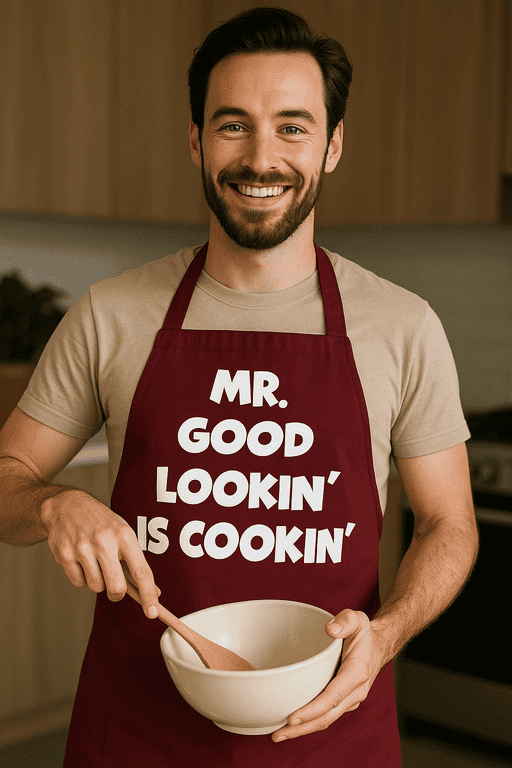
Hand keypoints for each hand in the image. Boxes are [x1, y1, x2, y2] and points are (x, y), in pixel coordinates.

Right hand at [41, 488, 159, 617]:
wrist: (67, 505)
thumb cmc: (100, 522)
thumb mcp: (122, 533)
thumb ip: (135, 562)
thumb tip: (153, 592)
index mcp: (124, 535)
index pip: (141, 571)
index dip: (148, 594)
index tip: (153, 612)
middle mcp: (104, 541)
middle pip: (116, 587)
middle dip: (117, 594)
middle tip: (115, 588)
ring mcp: (82, 548)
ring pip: (96, 587)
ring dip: (98, 582)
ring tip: (95, 562)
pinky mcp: (64, 554)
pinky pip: (78, 582)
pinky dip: (82, 578)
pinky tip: (81, 560)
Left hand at [271, 609, 383, 741]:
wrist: (378, 646)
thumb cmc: (364, 634)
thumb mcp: (358, 618)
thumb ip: (345, 621)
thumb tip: (330, 629)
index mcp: (357, 672)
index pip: (333, 696)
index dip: (313, 709)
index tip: (292, 718)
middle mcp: (355, 691)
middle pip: (327, 716)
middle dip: (302, 728)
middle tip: (277, 734)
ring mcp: (350, 699)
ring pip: (326, 719)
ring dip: (303, 729)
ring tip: (278, 735)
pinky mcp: (343, 701)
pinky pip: (326, 715)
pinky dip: (310, 721)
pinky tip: (292, 724)